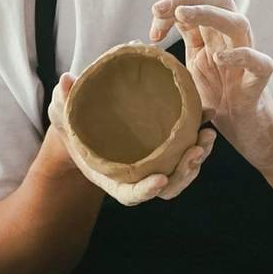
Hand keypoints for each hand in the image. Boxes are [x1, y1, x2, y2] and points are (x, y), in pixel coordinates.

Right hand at [48, 71, 216, 204]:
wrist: (86, 121)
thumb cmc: (74, 121)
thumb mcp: (64, 111)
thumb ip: (64, 100)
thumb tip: (66, 80)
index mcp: (111, 176)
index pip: (130, 194)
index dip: (146, 190)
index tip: (160, 180)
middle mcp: (136, 176)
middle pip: (165, 186)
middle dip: (184, 173)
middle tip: (196, 150)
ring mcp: (154, 164)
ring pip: (182, 172)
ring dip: (198, 156)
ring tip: (208, 134)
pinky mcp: (167, 147)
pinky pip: (187, 147)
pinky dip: (199, 135)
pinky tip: (208, 114)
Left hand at [149, 0, 272, 166]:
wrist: (243, 128)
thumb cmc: (218, 93)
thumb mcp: (194, 58)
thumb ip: (187, 29)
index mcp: (215, 32)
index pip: (200, 0)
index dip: (174, 3)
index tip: (152, 21)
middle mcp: (233, 38)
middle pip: (222, 0)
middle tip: (160, 8)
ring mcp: (249, 56)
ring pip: (239, 23)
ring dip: (210, 14)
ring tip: (182, 15)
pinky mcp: (260, 79)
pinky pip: (258, 61)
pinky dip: (241, 56)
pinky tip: (220, 58)